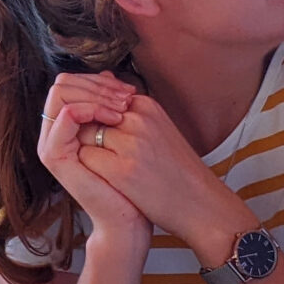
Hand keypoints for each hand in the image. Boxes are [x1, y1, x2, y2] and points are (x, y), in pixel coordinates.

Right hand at [37, 78, 148, 254]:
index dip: (100, 81)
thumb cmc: (130, 182)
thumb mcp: (121, 134)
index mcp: (67, 126)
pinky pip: (65, 116)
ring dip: (95, 95)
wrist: (128, 218)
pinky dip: (90, 109)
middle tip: (126, 99)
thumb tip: (109, 72)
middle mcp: (54, 132)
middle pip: (62, 83)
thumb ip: (109, 105)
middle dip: (97, 84)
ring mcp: (51, 143)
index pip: (70, 82)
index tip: (129, 93)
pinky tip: (114, 118)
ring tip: (122, 110)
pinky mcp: (54, 156)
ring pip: (61, 93)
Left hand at [58, 79, 247, 256]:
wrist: (200, 203)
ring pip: (82, 134)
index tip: (97, 137)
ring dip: (83, 148)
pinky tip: (102, 178)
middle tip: (94, 152)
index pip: (97, 98)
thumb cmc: (176, 169)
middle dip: (82, 131)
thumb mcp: (157, 127)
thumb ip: (128, 109)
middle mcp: (138, 118)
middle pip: (87, 114)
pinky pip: (86, 158)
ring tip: (101, 165)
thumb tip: (102, 80)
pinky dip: (87, 167)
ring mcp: (130, 143)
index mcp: (145, 105)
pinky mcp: (122, 169)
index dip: (90, 118)